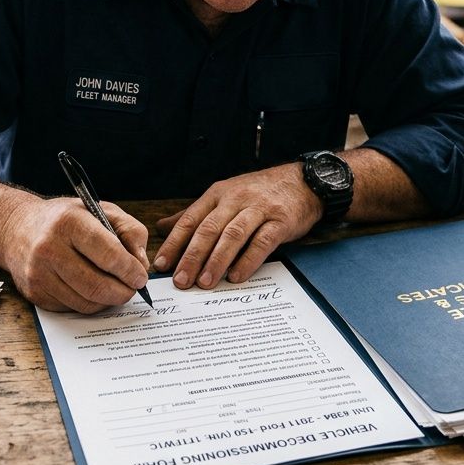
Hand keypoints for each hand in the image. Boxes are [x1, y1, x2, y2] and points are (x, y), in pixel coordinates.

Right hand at [3, 197, 149, 312]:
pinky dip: (90, 304)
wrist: (17, 229)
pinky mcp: (35, 293)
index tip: (140, 277)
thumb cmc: (65, 220)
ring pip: (86, 302)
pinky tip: (92, 290)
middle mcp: (49, 248)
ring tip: (115, 289)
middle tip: (132, 288)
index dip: (130, 270)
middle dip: (123, 291)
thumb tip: (141, 263)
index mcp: (69, 222)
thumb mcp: (100, 210)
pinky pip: (72, 308)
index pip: (108, 253)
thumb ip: (129, 231)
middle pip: (97, 285)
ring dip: (108, 300)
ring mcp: (38, 273)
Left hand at [153, 164, 321, 289]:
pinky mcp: (280, 221)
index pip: (190, 219)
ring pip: (233, 235)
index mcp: (217, 194)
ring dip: (217, 261)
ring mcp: (259, 209)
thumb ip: (194, 215)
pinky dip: (248, 260)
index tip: (161, 265)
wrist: (302, 182)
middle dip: (192, 256)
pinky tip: (236, 276)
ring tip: (205, 283)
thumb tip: (161, 228)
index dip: (175, 243)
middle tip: (181, 280)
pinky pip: (262, 242)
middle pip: (209, 229)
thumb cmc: (258, 193)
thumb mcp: (223, 197)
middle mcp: (235, 199)